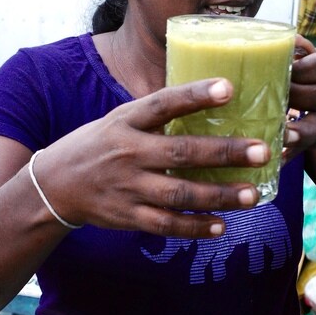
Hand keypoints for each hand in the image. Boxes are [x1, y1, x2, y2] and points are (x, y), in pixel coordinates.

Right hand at [32, 78, 270, 238]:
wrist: (53, 186)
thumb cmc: (98, 146)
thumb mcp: (119, 120)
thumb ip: (156, 115)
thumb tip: (211, 99)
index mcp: (126, 121)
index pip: (163, 103)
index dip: (195, 95)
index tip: (229, 88)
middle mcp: (127, 152)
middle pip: (181, 152)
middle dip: (224, 153)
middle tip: (262, 151)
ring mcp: (127, 187)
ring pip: (179, 193)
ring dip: (218, 195)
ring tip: (252, 195)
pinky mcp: (127, 216)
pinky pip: (166, 224)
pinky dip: (194, 227)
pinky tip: (221, 226)